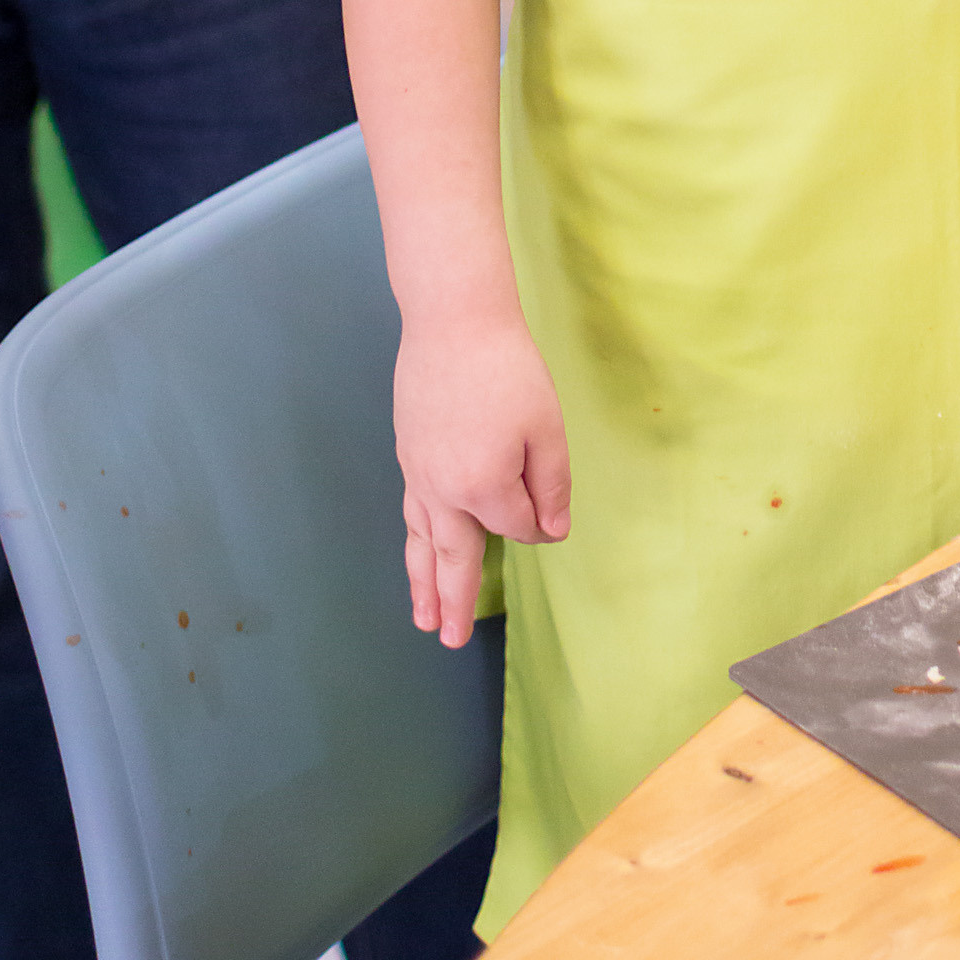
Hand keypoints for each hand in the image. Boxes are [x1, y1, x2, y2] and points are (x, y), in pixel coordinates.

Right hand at [393, 311, 570, 648]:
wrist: (453, 321)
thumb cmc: (509, 369)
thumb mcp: (546, 426)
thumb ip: (549, 486)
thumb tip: (551, 534)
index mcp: (484, 487)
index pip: (517, 525)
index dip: (537, 516)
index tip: (547, 500)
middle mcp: (445, 490)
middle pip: (454, 556)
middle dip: (455, 599)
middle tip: (450, 640)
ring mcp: (420, 473)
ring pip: (421, 541)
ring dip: (423, 583)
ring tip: (423, 619)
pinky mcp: (408, 454)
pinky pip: (411, 511)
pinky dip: (413, 539)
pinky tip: (417, 548)